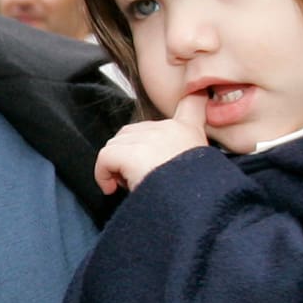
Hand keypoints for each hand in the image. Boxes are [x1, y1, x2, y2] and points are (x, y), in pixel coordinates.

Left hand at [94, 93, 208, 193]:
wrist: (193, 209)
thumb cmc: (193, 198)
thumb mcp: (200, 172)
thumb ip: (184, 157)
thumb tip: (164, 164)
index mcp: (189, 132)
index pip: (192, 102)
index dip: (191, 97)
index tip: (197, 93)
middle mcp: (168, 128)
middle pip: (133, 132)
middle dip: (128, 154)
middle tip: (136, 177)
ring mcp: (148, 137)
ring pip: (117, 144)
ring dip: (117, 166)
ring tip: (130, 185)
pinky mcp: (130, 152)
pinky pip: (105, 157)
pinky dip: (103, 174)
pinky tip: (112, 189)